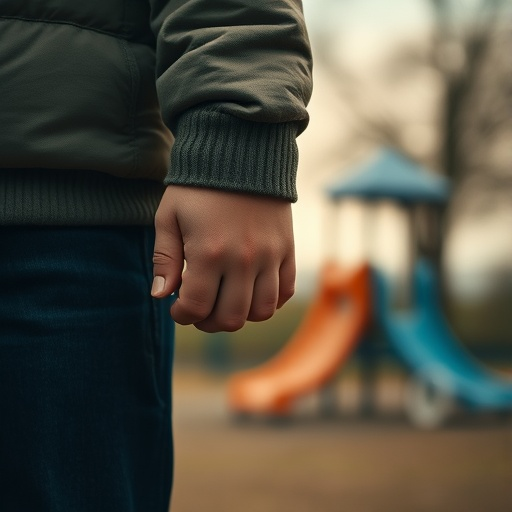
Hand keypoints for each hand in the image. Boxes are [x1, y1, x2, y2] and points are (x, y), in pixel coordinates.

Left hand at [151, 185, 295, 331]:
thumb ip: (164, 258)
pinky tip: (251, 292)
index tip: (177, 308)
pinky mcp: (287, 250)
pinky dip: (269, 302)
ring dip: (240, 316)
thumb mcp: (169, 216)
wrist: (241, 153)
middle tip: (200, 310)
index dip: (182, 315)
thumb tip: (161, 296)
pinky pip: (285, 292)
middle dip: (209, 322)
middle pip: (230, 318)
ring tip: (226, 302)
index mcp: (208, 252)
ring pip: (261, 312)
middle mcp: (242, 260)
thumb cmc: (198, 187)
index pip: (196, 307)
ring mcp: (269, 256)